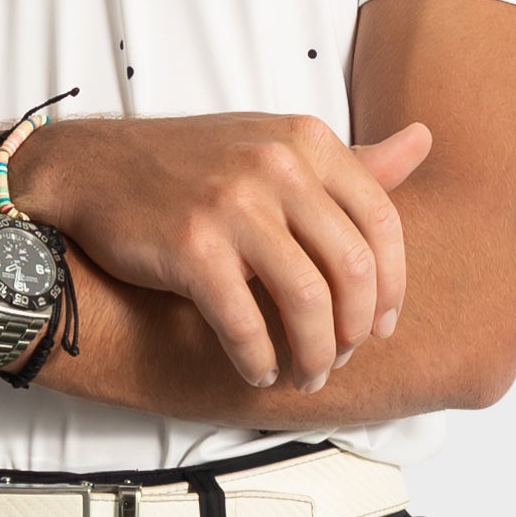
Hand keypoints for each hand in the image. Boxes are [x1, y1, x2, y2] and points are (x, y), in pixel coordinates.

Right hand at [20, 110, 431, 389]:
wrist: (91, 168)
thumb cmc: (190, 166)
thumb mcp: (276, 144)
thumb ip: (352, 160)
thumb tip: (424, 143)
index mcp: (307, 141)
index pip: (384, 222)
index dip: (392, 286)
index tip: (382, 325)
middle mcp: (276, 165)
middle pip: (353, 270)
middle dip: (355, 331)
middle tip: (340, 359)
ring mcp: (233, 204)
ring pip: (307, 302)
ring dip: (313, 355)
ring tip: (304, 375)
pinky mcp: (191, 246)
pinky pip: (245, 321)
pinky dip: (258, 358)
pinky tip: (257, 369)